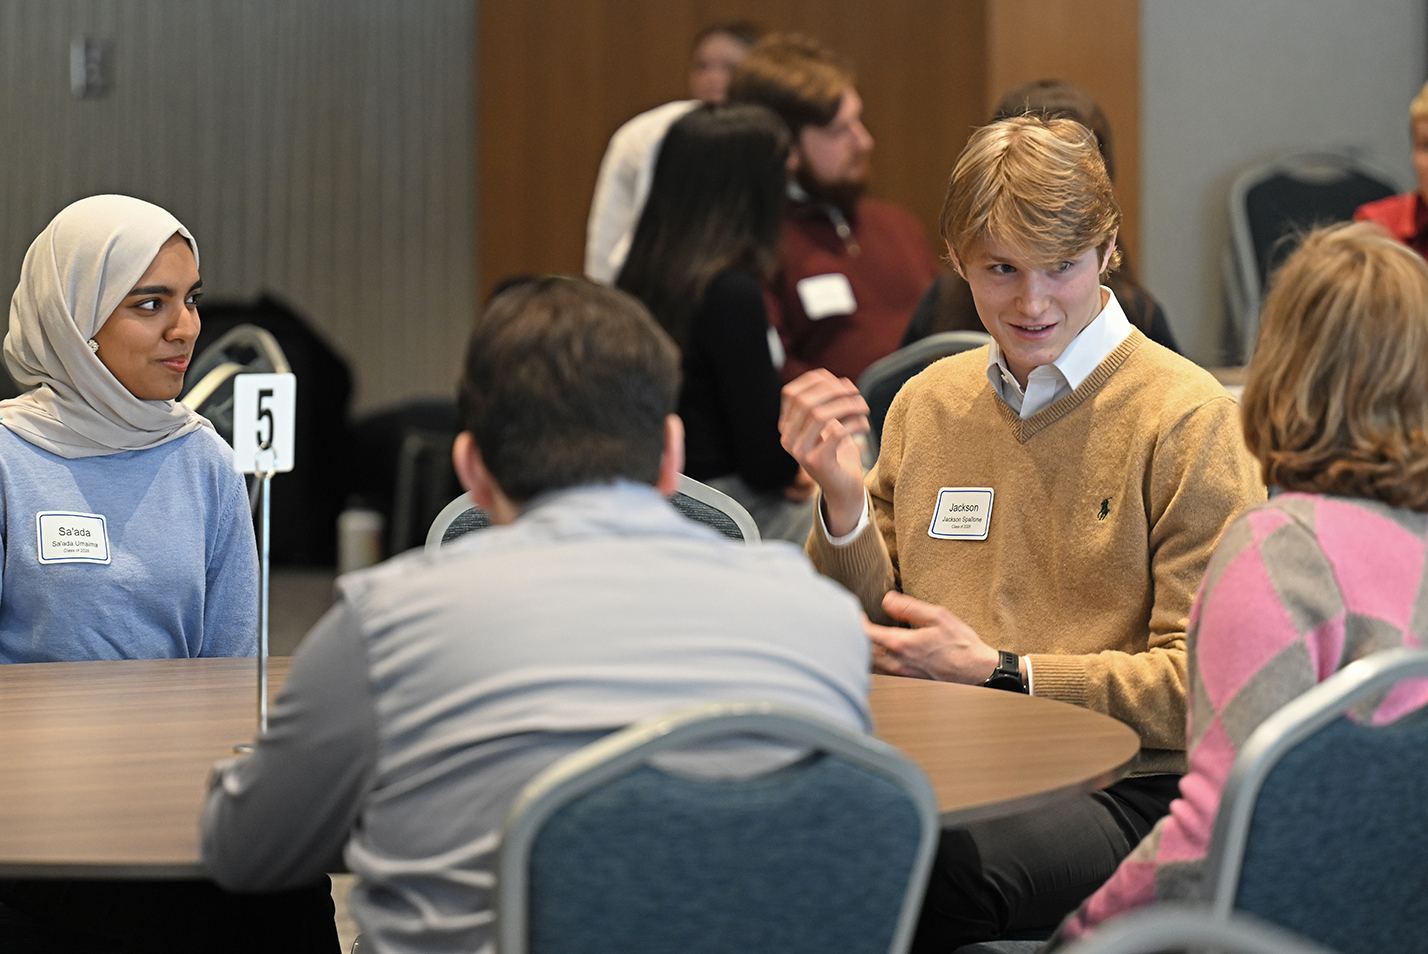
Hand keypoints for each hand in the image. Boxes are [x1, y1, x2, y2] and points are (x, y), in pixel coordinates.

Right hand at [779, 369, 869, 534]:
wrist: (843, 490)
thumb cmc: (838, 453)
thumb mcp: (830, 425)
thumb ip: (827, 404)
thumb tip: (837, 380)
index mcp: (787, 427)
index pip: (791, 393)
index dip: (815, 382)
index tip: (840, 381)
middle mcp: (788, 439)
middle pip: (805, 402)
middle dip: (833, 391)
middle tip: (855, 392)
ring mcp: (800, 452)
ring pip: (819, 415)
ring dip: (846, 406)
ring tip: (864, 407)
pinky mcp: (817, 462)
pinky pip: (836, 433)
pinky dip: (853, 424)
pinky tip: (864, 425)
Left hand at [864, 591, 999, 683]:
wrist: (976, 671)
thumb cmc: (960, 644)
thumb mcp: (938, 616)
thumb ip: (909, 608)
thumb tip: (887, 600)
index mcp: (902, 644)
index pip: (866, 633)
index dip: (855, 622)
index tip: (854, 612)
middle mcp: (897, 662)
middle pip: (862, 652)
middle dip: (854, 637)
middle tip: (851, 624)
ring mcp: (901, 674)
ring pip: (869, 666)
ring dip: (860, 652)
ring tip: (859, 639)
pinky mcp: (906, 681)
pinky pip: (880, 674)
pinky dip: (871, 664)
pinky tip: (874, 656)